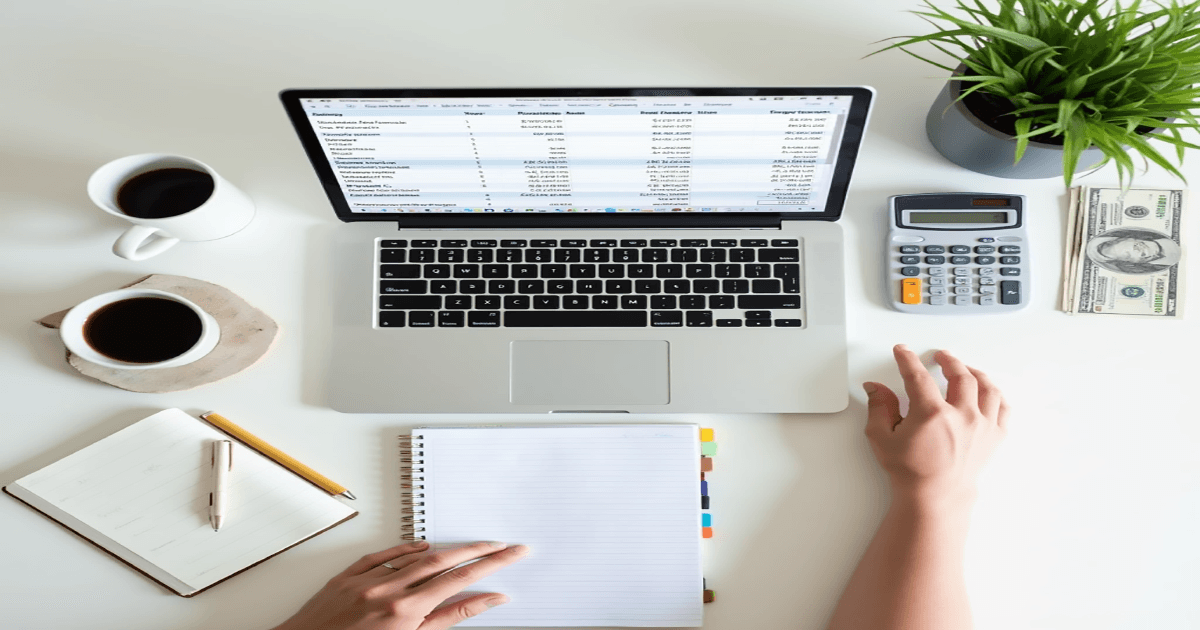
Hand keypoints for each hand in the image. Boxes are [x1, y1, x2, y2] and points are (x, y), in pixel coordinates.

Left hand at [272, 540, 528, 629]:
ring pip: (413, 557)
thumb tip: (486, 600)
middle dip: (477, 550)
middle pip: (442, 561)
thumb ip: (448, 619)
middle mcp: (386, 591)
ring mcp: (364, 582)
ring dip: (445, 550)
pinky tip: (418, 546)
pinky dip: (403, 549)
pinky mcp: (344, 579)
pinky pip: (380, 556)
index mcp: (406, 611)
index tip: (511, 553)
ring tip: (468, 547)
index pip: (459, 580)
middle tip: (501, 544)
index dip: (491, 564)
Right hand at [863, 345, 1007, 506]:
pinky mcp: (994, 438)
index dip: (908, 360)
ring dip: (976, 373)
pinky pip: (1003, 409)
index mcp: (932, 414)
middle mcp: (962, 416)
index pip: (918, 375)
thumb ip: (879, 407)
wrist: (935, 498)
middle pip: (960, 375)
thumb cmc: (910, 472)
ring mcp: (982, 426)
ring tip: (967, 369)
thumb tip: (875, 387)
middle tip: (941, 356)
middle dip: (949, 361)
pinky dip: (997, 396)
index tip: (903, 352)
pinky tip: (988, 393)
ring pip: (987, 387)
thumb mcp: (882, 438)